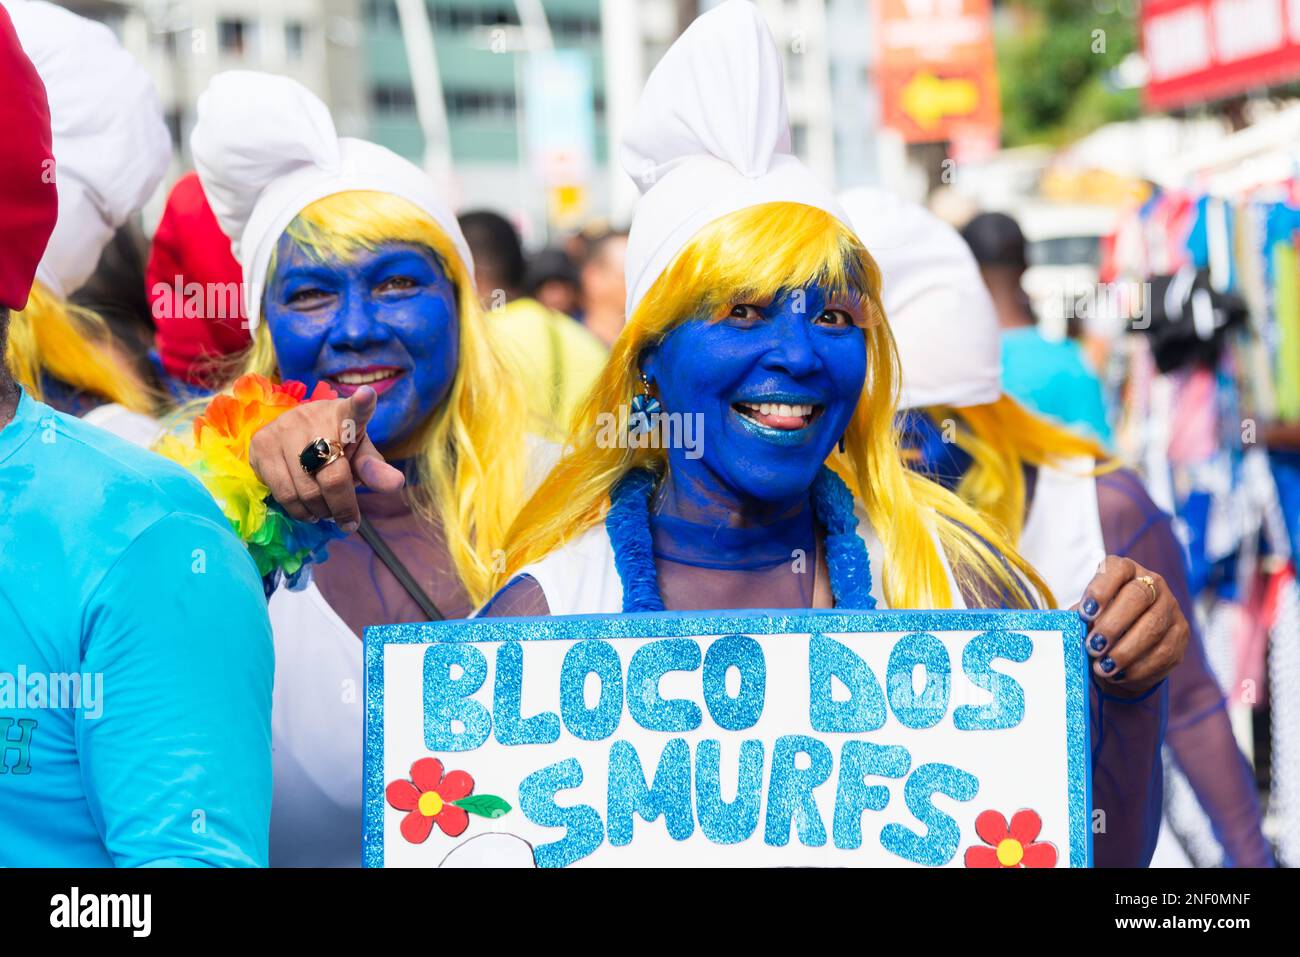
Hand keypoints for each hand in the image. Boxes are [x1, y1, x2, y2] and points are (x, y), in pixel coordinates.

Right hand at [248, 385, 404, 530]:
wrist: (295, 434)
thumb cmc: (335, 444)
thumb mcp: (359, 453)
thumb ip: (374, 468)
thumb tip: (396, 484)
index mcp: (345, 415)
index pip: (356, 409)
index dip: (362, 403)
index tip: (367, 396)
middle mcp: (311, 417)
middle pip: (333, 477)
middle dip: (343, 507)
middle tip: (348, 521)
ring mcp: (283, 429)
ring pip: (306, 490)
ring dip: (320, 512)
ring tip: (326, 513)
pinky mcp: (261, 445)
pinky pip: (283, 493)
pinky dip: (299, 511)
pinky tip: (307, 509)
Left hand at [1073, 555, 1188, 696]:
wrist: (1124, 651)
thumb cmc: (1098, 625)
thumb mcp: (1086, 617)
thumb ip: (1081, 618)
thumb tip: (1071, 627)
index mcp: (1125, 571)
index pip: (1117, 569)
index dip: (1101, 590)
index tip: (1085, 613)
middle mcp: (1153, 584)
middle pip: (1139, 596)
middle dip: (1113, 625)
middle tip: (1093, 646)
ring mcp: (1171, 608)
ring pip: (1153, 627)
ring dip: (1125, 651)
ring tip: (1102, 667)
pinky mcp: (1180, 635)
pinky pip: (1163, 652)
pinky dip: (1138, 667)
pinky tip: (1119, 675)